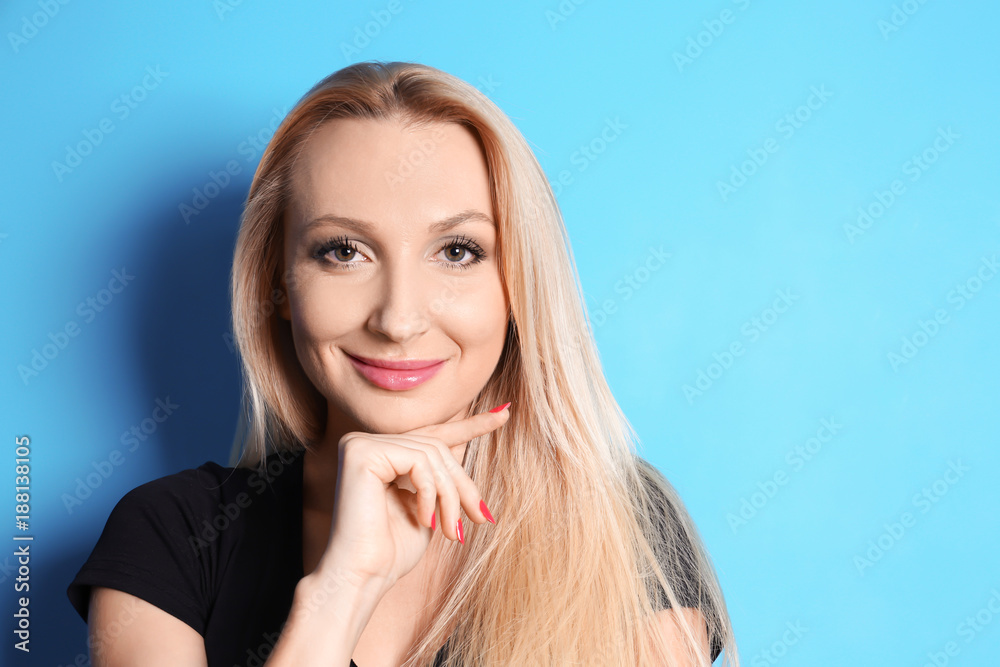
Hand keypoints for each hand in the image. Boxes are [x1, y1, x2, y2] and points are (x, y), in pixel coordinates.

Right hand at [316, 404, 510, 591]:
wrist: (363, 577)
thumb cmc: (392, 551)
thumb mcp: (427, 506)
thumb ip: (438, 474)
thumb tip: (463, 444)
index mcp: (380, 454)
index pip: (432, 434)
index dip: (470, 426)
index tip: (504, 414)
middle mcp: (366, 442)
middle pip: (436, 446)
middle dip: (463, 484)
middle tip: (480, 517)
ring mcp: (361, 444)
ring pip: (431, 452)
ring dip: (451, 494)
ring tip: (453, 530)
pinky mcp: (361, 451)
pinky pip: (418, 460)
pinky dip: (430, 492)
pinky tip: (425, 521)